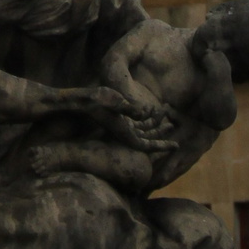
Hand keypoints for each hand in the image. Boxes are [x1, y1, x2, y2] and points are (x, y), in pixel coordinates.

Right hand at [49, 87, 176, 153]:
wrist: (71, 105)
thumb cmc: (90, 103)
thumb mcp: (110, 102)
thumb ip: (127, 108)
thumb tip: (143, 112)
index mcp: (124, 134)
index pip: (148, 145)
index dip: (163, 146)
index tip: (177, 146)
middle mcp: (123, 133)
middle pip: (147, 136)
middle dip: (161, 132)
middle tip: (175, 125)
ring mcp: (118, 127)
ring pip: (141, 129)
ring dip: (154, 124)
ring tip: (166, 116)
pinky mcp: (114, 121)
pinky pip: (133, 123)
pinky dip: (143, 118)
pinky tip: (147, 110)